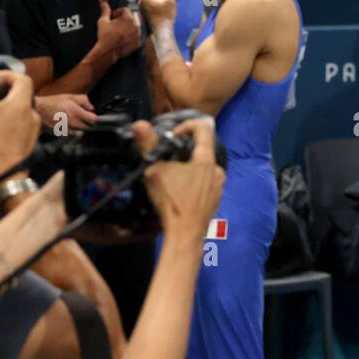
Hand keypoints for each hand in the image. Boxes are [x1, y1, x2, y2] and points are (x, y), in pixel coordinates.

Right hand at [0, 70, 40, 178]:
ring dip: (1, 110)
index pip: (22, 79)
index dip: (5, 75)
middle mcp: (31, 116)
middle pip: (19, 95)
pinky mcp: (26, 144)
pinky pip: (17, 127)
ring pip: (17, 112)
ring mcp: (31, 131)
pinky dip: (4, 124)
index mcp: (22, 104)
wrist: (2, 178)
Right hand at [35, 92, 98, 131]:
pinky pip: (72, 131)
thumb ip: (84, 100)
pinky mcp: (62, 131)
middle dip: (88, 122)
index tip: (95, 116)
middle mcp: (72, 121)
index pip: (92, 119)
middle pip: (87, 126)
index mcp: (75, 111)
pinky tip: (68, 120)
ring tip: (75, 117)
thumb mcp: (71, 96)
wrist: (41, 108)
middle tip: (85, 116)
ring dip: (80, 125)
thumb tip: (92, 107)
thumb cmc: (54, 101)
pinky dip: (73, 128)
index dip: (96, 118)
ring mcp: (67, 127)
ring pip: (80, 130)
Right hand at [97, 1, 141, 59]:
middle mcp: (136, 25)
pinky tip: (123, 37)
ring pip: (135, 25)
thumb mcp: (103, 21)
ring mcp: (138, 34)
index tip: (114, 16)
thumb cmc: (105, 36)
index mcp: (128, 18)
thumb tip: (104, 4)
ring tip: (119, 30)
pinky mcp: (139, 42)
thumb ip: (105, 11)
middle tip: (116, 23)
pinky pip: (137, 34)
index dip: (118, 12)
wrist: (108, 51)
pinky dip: (132, 34)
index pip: (126, 9)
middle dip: (124, 18)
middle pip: (132, 17)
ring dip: (129, 26)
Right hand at [140, 116, 224, 238]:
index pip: (203, 128)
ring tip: (171, 176)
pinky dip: (194, 179)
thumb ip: (148, 145)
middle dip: (184, 148)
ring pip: (203, 166)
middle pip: (202, 148)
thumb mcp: (155, 171)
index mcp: (206, 159)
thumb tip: (139, 123)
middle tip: (166, 157)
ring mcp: (219, 185)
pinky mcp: (216, 198)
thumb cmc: (171, 201)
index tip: (171, 136)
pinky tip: (180, 190)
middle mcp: (217, 169)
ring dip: (188, 165)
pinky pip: (205, 181)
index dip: (186, 126)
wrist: (185, 234)